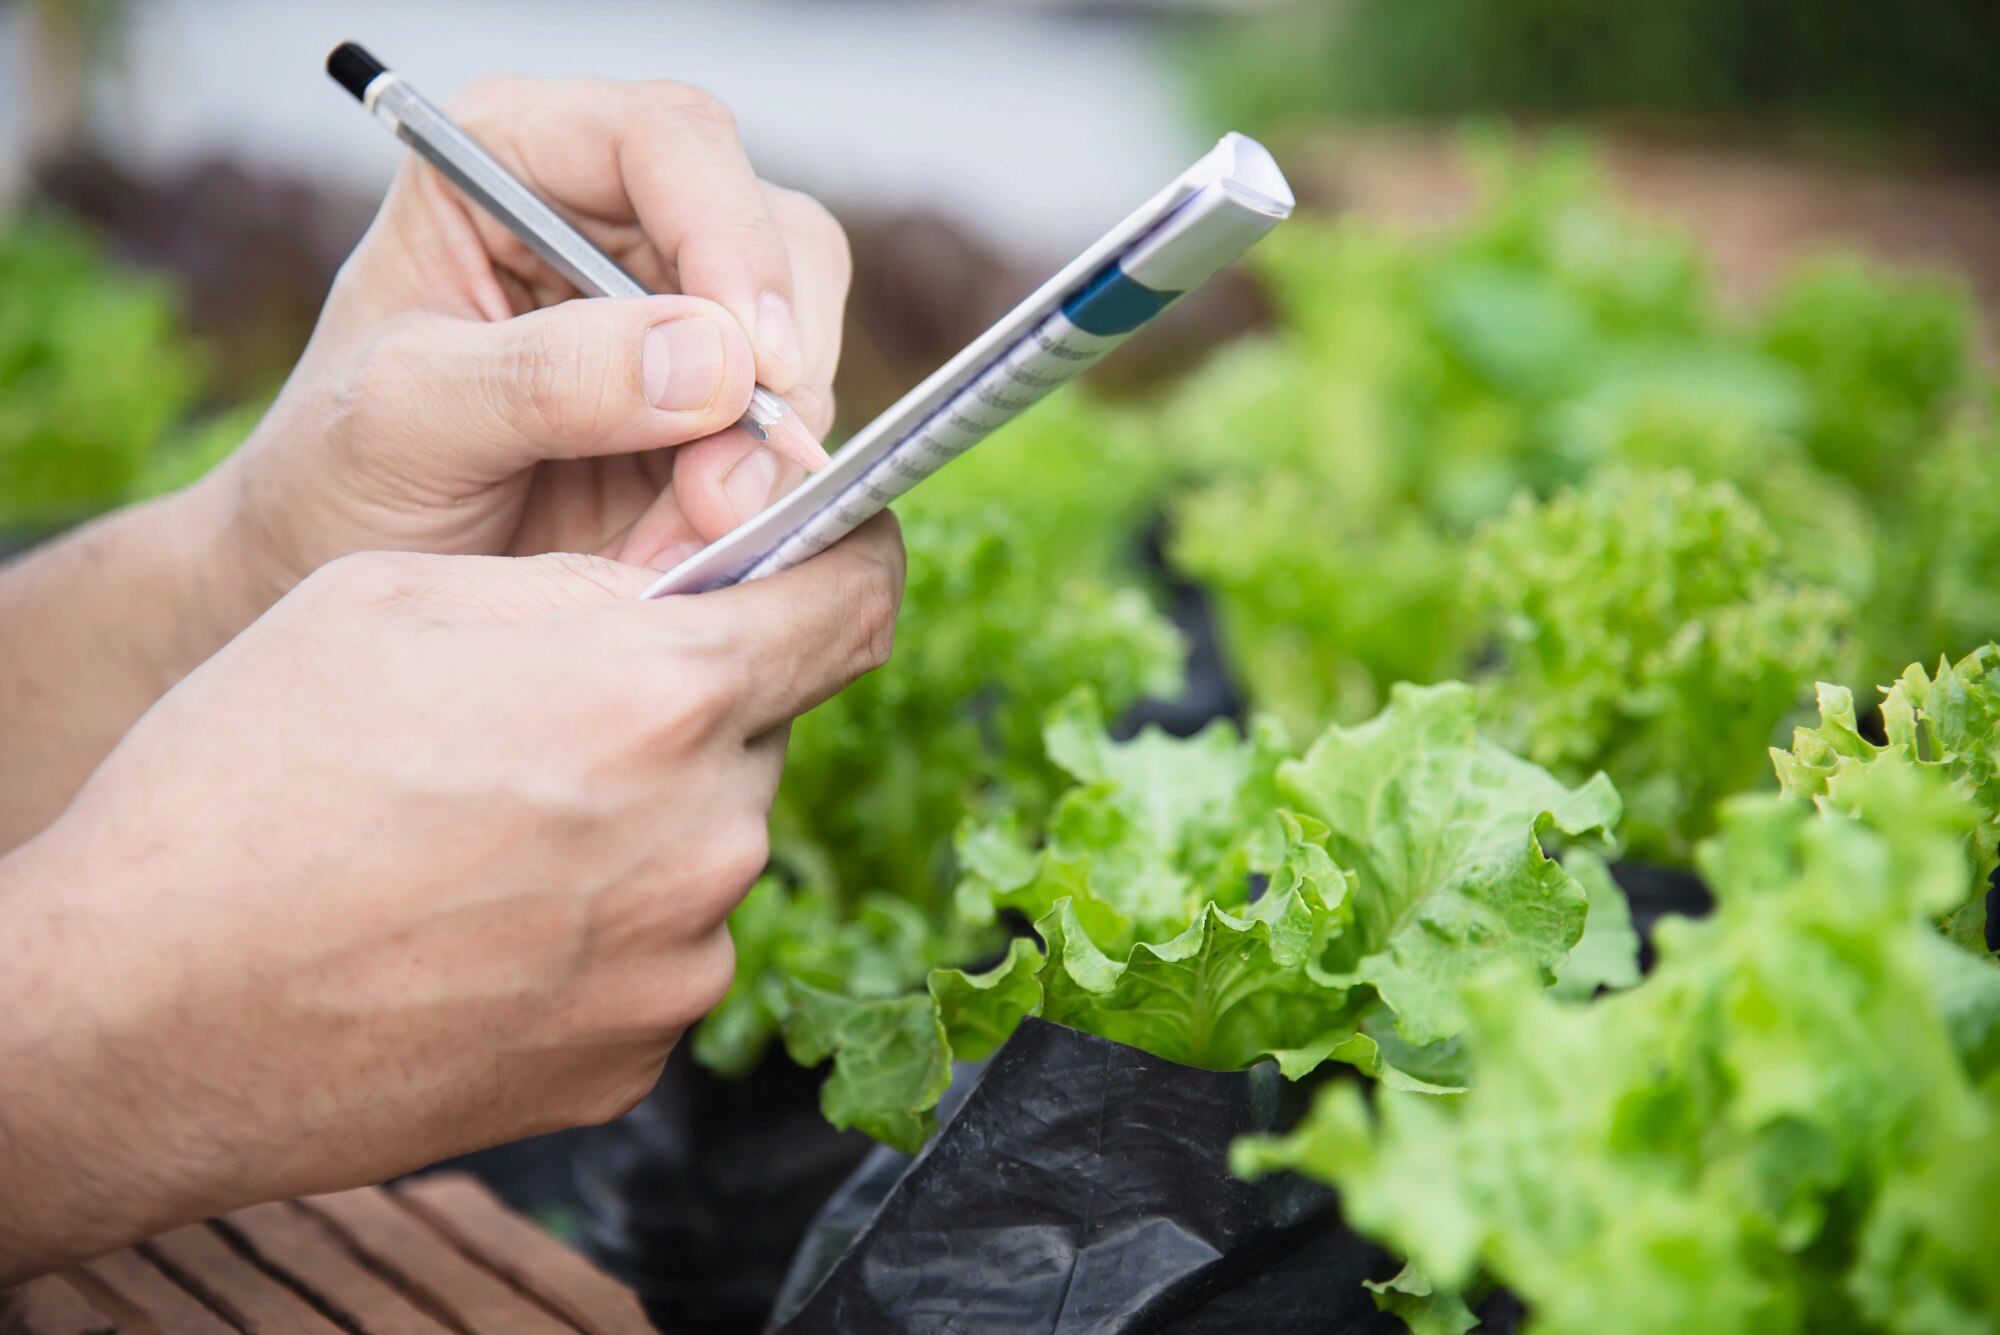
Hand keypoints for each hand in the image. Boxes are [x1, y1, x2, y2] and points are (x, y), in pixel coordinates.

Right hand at [0, 517, 901, 1280]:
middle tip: (553, 721)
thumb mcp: (410, 598)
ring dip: (639, 824)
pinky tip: (480, 928)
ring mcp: (677, 965)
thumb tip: (682, 592)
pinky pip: (658, 957)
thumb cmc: (250, 779)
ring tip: (487, 836)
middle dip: (685, 709)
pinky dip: (601, 930)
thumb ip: (586, 587)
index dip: (850, 559)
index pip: (854, 602)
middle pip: (756, 734)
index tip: (827, 552)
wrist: (144, 1011)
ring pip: (706, 849)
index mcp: (664, 697)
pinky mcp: (632, 1061)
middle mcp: (707, 838)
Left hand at [204, 75, 849, 612]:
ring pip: (801, 337)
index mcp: (513, 161)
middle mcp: (612, 216)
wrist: (335, 578)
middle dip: (774, 364)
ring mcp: (675, 313)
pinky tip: (691, 544)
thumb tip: (716, 361)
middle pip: (771, 234)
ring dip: (772, 448)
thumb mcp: (403, 421)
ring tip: (690, 531)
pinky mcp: (713, 406)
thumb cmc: (335, 474)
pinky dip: (764, 496)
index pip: (665, 142)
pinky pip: (790, 431)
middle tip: (729, 486)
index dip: (729, 237)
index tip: (754, 363)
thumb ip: (546, 379)